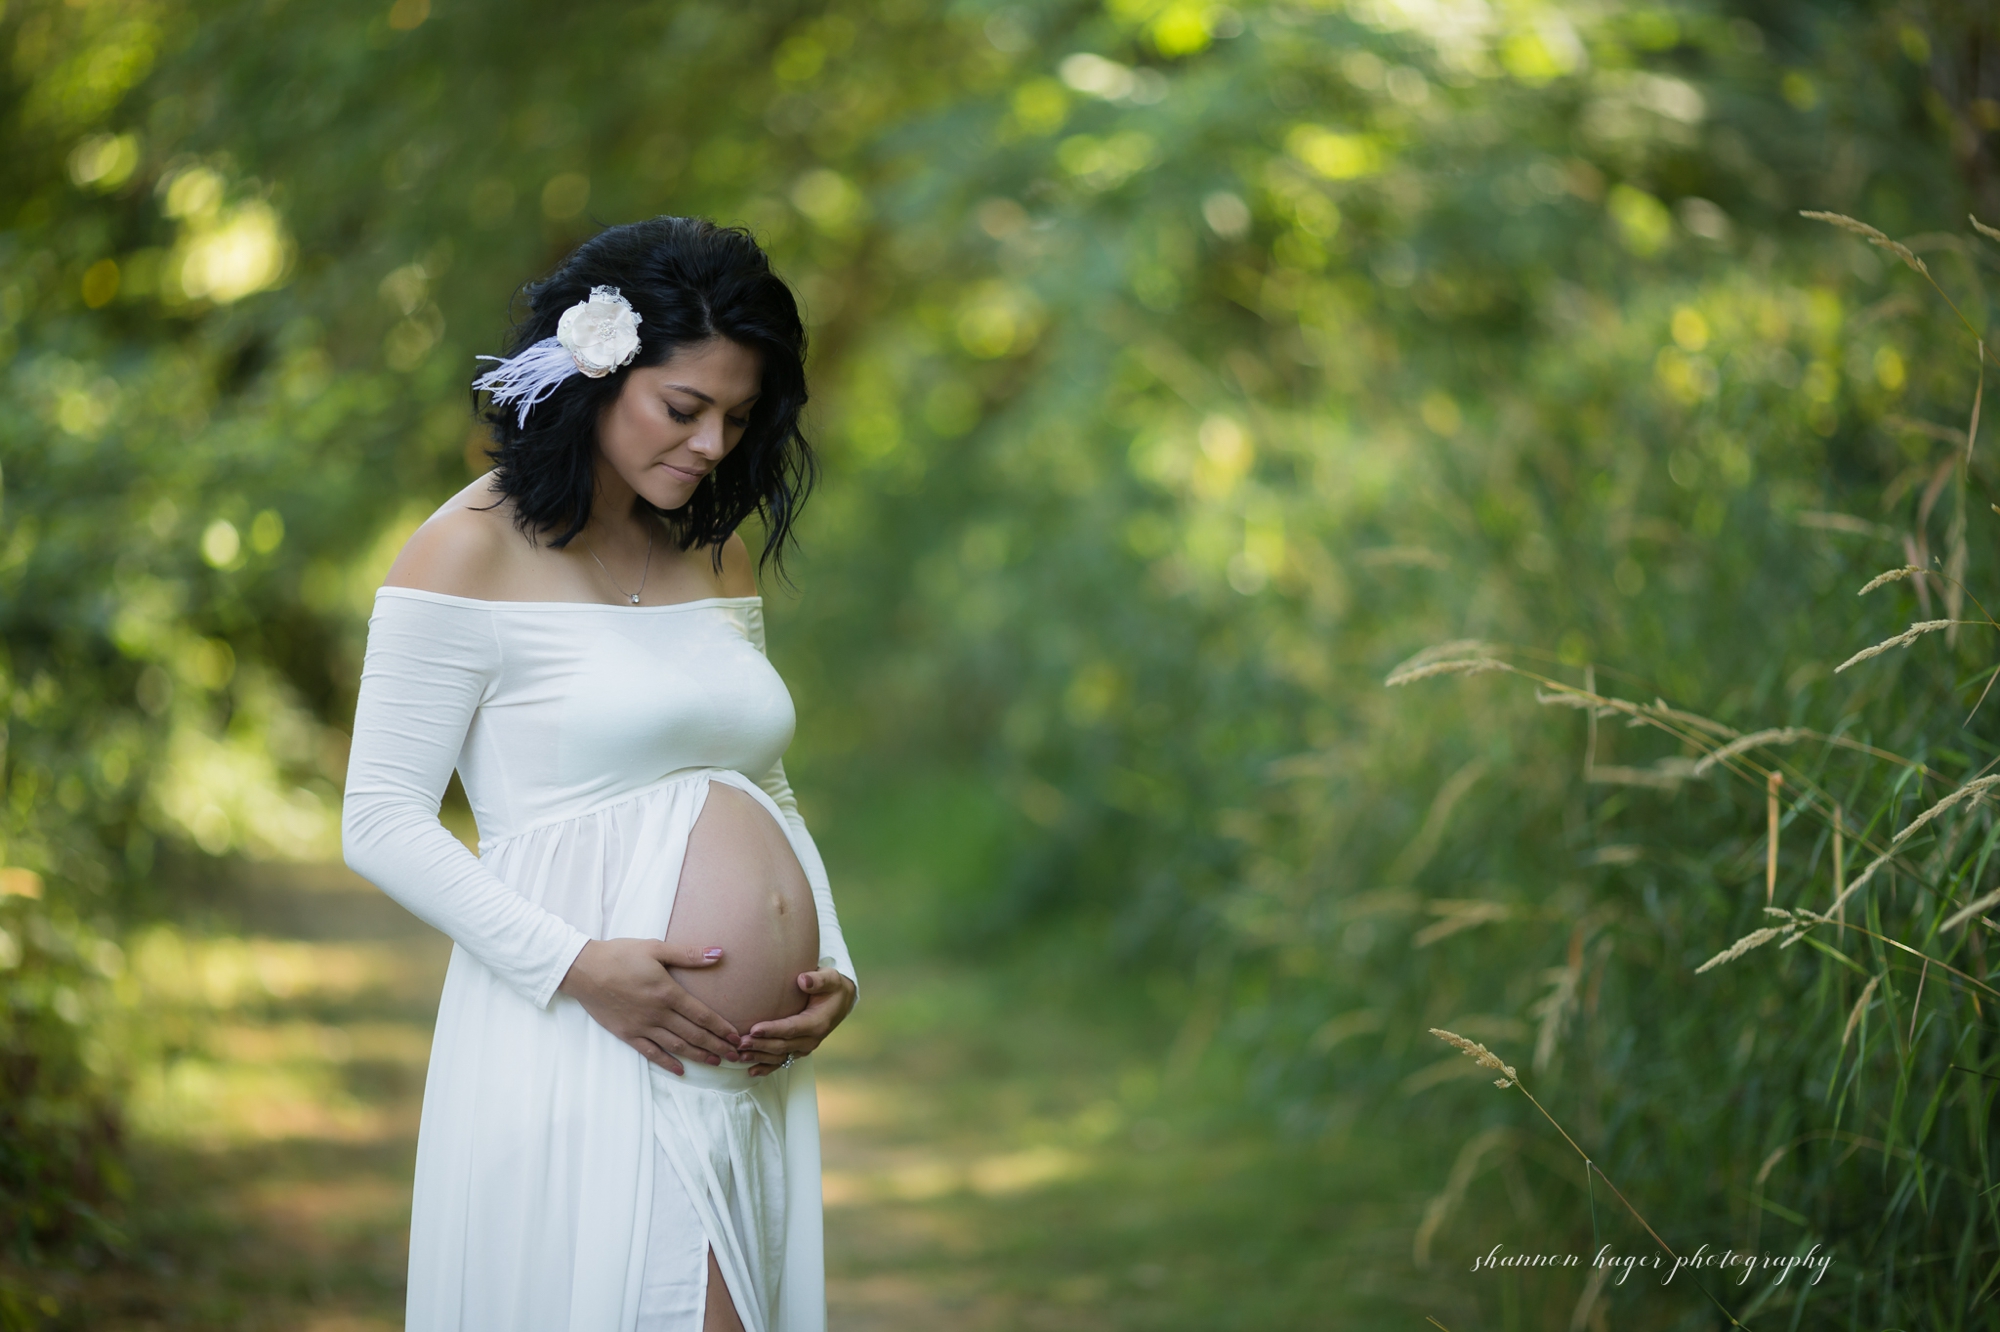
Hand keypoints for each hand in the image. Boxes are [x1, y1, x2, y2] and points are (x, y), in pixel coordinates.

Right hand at [558, 938, 741, 1075]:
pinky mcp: (627, 1034)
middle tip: (737, 1056)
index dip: (722, 1028)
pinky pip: (651, 1053)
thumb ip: (688, 954)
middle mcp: (658, 1014)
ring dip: (699, 1055)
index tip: (737, 1037)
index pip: (702, 1015)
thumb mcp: (656, 948)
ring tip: (716, 1062)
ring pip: (677, 1046)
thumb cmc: (620, 955)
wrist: (583, 969)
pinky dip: (667, 1063)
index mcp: (668, 993)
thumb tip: (719, 953)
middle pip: (694, 1034)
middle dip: (717, 1046)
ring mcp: (642, 1026)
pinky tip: (680, 1070)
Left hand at [736, 967, 855, 1076]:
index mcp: (817, 1023)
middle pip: (782, 1045)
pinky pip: (782, 1062)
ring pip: (780, 1056)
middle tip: (740, 1043)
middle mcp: (811, 1039)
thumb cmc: (832, 988)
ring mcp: (805, 1047)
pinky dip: (767, 1067)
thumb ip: (818, 979)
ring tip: (740, 1056)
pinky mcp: (799, 1050)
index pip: (791, 1028)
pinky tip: (751, 1071)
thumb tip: (803, 980)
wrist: (840, 1002)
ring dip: (760, 1057)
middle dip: (760, 1045)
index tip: (754, 1029)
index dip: (772, 1030)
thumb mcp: (830, 979)